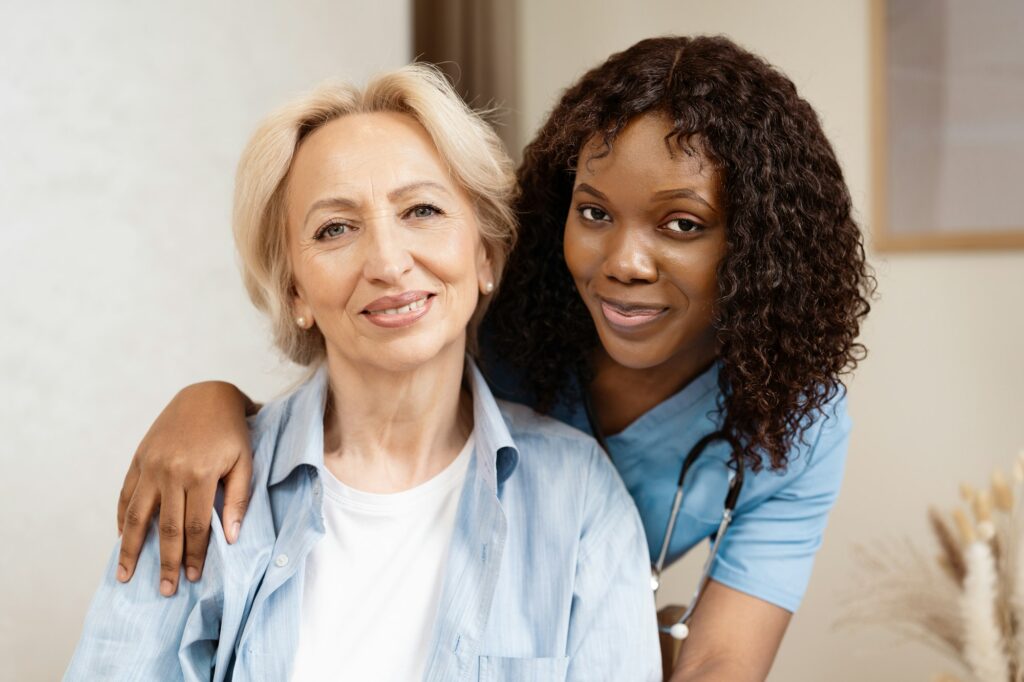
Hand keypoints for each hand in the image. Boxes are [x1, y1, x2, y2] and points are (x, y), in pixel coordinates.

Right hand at [116, 381, 255, 595]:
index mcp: (201, 474)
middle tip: (165, 590)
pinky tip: (122, 539)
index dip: (194, 555)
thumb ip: (239, 499)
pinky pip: (126, 495)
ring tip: (125, 575)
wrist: (206, 395)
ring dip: (131, 549)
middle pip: (166, 528)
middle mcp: (171, 472)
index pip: (195, 526)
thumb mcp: (245, 461)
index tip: (192, 577)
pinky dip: (122, 519)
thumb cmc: (232, 431)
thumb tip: (231, 539)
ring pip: (137, 516)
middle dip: (166, 562)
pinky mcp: (139, 458)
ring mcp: (151, 465)